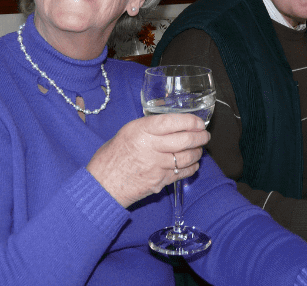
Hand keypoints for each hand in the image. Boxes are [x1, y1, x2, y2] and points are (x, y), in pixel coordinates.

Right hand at [86, 113, 209, 207]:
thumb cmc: (110, 158)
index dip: (190, 121)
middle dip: (200, 137)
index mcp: (140, 130)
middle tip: (204, 135)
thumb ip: (148, 128)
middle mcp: (150, 147)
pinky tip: (192, 163)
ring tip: (199, 149)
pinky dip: (191, 167)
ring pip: (187, 157)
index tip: (198, 122)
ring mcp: (156, 166)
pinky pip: (182, 173)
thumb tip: (173, 124)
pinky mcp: (159, 182)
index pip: (172, 121)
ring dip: (198, 152)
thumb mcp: (126, 132)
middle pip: (185, 139)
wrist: (101, 186)